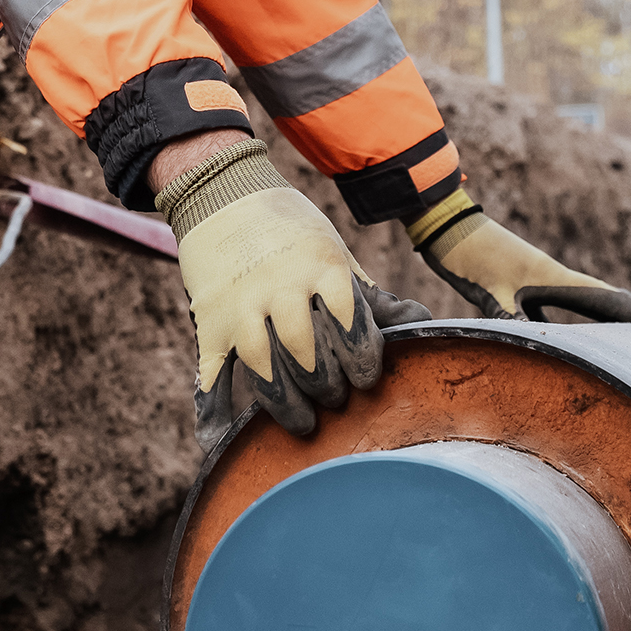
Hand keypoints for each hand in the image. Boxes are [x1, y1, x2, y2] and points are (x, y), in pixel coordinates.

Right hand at [162, 141, 396, 436]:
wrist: (222, 193)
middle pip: (308, 356)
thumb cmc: (291, 229)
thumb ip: (368, 294)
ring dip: (286, 405)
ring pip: (266, 370)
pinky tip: (222, 437)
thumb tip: (420, 322)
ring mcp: (241, 308)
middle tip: (334, 400)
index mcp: (321, 269)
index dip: (361, 361)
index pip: (350, 327)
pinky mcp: (209, 322)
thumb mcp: (334, 252)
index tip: (365, 380)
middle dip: (326, 387)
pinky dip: (214, 410)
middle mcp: (281, 289)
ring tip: (302, 423)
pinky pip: (214, 372)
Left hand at [412, 194, 630, 323]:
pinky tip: (550, 331)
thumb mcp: (488, 288)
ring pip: (566, 300)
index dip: (621, 308)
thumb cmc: (468, 254)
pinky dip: (554, 318)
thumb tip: (527, 341)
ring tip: (606, 332)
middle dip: (614, 312)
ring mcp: (527, 276)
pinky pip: (542, 303)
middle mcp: (544, 274)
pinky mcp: (509, 280)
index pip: (595, 294)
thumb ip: (508, 316)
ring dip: (587, 315)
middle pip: (588, 296)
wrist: (444, 225)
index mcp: (547, 274)